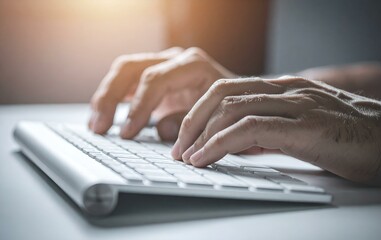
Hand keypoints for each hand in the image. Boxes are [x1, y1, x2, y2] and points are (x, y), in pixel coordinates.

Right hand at [89, 47, 234, 139]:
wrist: (236, 100)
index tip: (127, 133)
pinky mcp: (155, 77)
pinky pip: (127, 82)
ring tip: (95, 126)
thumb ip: (189, 123)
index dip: (138, 107)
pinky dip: (113, 99)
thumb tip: (160, 129)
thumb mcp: (215, 117)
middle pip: (131, 69)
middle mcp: (175, 59)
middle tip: (100, 128)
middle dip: (111, 98)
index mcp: (192, 64)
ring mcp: (163, 65)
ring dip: (105, 98)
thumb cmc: (228, 108)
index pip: (155, 80)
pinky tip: (102, 118)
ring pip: (124, 72)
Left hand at [172, 76, 380, 185]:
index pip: (229, 89)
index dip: (200, 111)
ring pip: (232, 108)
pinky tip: (206, 157)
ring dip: (201, 134)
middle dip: (193, 120)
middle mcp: (287, 90)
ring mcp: (296, 105)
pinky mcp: (304, 126)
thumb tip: (235, 142)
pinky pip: (251, 128)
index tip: (186, 137)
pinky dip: (221, 143)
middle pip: (222, 93)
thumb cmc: (350, 139)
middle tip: (179, 147)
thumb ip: (268, 131)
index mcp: (284, 89)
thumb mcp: (300, 131)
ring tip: (187, 157)